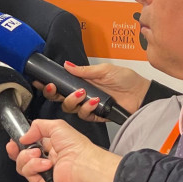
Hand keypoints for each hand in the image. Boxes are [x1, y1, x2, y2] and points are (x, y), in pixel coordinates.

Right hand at [6, 119, 119, 181]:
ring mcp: (44, 173)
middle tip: (15, 146)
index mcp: (49, 147)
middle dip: (15, 151)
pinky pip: (29, 176)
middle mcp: (45, 160)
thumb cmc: (76, 146)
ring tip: (39, 154)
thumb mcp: (56, 126)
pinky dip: (35, 168)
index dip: (18, 143)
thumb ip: (37, 126)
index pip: (27, 146)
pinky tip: (46, 164)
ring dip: (27, 158)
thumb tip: (23, 137)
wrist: (84, 164)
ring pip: (22, 166)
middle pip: (21, 158)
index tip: (13, 140)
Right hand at [36, 62, 150, 121]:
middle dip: (53, 93)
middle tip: (54, 88)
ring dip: (72, 100)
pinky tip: (94, 101)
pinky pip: (84, 115)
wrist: (141, 94)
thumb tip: (66, 65)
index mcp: (82, 81)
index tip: (42, 81)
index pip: (61, 84)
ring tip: (83, 93)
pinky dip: (87, 108)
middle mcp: (82, 94)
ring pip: (69, 107)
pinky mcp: (96, 116)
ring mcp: (88, 106)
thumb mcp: (104, 70)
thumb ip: (84, 70)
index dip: (50, 84)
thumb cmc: (126, 80)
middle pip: (60, 98)